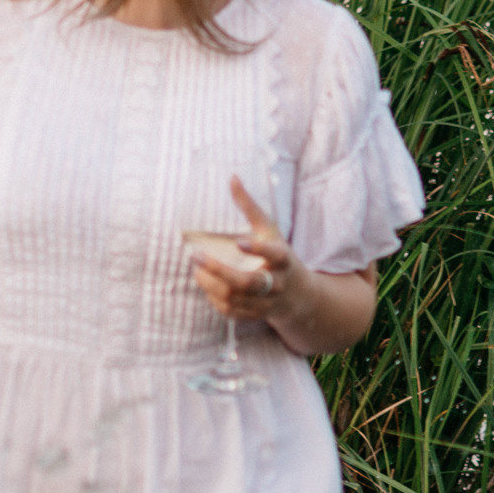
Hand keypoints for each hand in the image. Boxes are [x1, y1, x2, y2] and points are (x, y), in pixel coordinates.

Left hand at [189, 180, 296, 326]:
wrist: (298, 295)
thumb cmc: (278, 256)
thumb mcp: (270, 230)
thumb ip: (250, 206)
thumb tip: (232, 177)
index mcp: (283, 259)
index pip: (274, 255)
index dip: (258, 250)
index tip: (239, 241)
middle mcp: (277, 283)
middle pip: (247, 282)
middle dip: (218, 270)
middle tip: (195, 255)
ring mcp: (267, 302)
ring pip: (234, 298)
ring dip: (210, 283)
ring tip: (197, 268)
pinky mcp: (256, 315)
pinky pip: (231, 311)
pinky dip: (214, 298)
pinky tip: (206, 283)